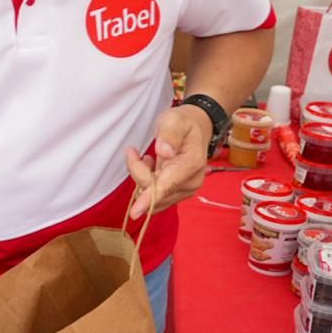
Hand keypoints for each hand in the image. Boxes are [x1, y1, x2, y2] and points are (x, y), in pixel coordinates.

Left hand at [127, 104, 214, 218]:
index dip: (148, 199)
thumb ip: (169, 134)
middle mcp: (191, 182)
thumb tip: (164, 152)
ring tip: (146, 157)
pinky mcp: (178, 193)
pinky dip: (146, 182)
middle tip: (134, 152)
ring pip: (152, 195)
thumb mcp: (174, 119)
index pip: (166, 185)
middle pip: (154, 191)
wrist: (197, 129)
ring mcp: (186, 190)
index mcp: (191, 164)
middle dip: (139, 173)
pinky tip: (150, 166)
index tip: (134, 212)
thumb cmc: (184, 124)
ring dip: (142, 177)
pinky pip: (154, 196)